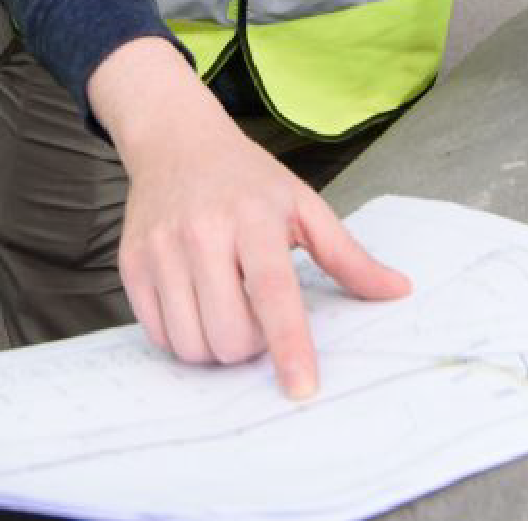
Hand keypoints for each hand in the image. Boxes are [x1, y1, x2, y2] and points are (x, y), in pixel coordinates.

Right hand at [90, 39, 410, 395]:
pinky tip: (196, 305)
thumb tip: (395, 290)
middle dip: (251, 347)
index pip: (273, 292)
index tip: (302, 386)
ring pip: (192, 343)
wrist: (175, 141)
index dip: (289, 344)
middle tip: (257, 315)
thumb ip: (347, 254)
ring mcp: (161, 249)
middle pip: (230, 334)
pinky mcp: (132, 263)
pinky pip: (158, 334)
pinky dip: (183, 336)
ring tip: (226, 309)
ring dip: (216, 346)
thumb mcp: (302, 204)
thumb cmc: (244, 178)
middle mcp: (202, 232)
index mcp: (252, 218)